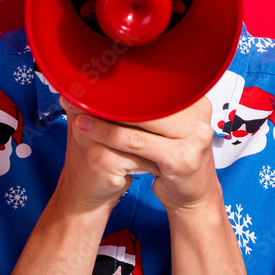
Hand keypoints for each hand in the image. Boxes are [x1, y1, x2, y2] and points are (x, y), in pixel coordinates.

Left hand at [58, 96, 220, 213]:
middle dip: (110, 94)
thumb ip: (149, 109)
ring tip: (76, 106)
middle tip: (80, 86)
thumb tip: (109, 83)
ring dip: (103, 113)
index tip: (94, 76)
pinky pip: (136, 142)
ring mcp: (193, 137)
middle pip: (148, 98)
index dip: (122, 80)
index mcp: (195, 101)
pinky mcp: (181, 159)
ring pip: (139, 119)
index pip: (153, 84)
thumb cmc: (175, 160)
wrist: (195, 197)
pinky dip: (108, 134)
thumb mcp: (168, 129)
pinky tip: (87, 128)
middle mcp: (198, 116)